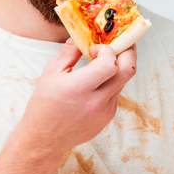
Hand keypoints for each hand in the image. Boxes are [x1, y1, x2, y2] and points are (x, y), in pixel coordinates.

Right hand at [18, 41, 136, 156]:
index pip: (111, 63)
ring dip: (117, 68)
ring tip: (103, 62)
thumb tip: (82, 34)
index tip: (95, 48)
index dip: (107, 49)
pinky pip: (116, 94)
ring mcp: (105, 111)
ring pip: (123, 81)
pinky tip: (95, 83)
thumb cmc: (44, 105)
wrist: (45, 138)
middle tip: (121, 43)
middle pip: (129, 70)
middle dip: (129, 51)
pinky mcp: (108, 118)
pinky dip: (110, 83)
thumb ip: (69, 51)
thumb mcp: (51, 73)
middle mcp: (97, 101)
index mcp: (80, 88)